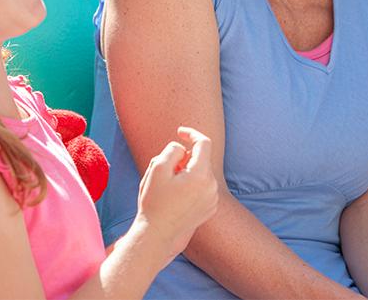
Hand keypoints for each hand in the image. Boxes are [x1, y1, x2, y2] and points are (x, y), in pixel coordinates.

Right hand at [135, 127, 218, 262]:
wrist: (158, 236)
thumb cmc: (155, 202)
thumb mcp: (157, 169)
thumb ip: (172, 150)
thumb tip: (183, 149)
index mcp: (201, 175)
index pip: (203, 143)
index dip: (191, 134)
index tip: (179, 132)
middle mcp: (212, 186)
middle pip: (200, 159)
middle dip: (183, 159)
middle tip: (165, 170)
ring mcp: (213, 198)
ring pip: (201, 173)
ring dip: (186, 172)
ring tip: (168, 187)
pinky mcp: (210, 208)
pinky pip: (202, 186)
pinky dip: (191, 184)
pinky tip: (176, 198)